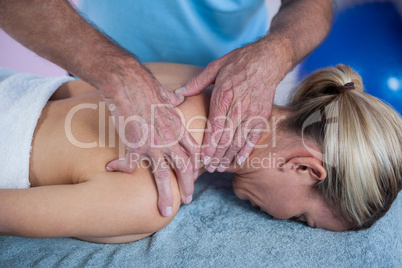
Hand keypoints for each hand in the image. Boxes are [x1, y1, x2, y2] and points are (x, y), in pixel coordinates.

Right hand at [101, 62, 199, 216]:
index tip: (198, 175)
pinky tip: (117, 171)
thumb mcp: (166, 93)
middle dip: (188, 185)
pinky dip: (124, 168)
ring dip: (166, 194)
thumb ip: (173, 99)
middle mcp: (169, 139)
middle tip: (189, 199)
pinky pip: (130, 164)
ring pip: (163, 175)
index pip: (194, 151)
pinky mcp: (134, 145)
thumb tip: (178, 97)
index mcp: (178, 127)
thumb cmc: (147, 86)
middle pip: (184, 167)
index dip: (197, 165)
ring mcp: (153, 144)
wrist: (129, 83)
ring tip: (165, 211)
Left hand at [176, 38, 290, 171]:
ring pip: (239, 140)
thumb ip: (197, 82)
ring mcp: (252, 112)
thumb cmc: (239, 62)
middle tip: (208, 168)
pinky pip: (254, 136)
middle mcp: (238, 107)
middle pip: (226, 138)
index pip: (215, 127)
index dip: (208, 145)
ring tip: (219, 167)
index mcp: (224, 95)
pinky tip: (238, 160)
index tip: (202, 158)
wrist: (268, 59)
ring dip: (228, 156)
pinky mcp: (262, 115)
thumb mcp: (215, 67)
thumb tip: (178, 92)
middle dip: (216, 156)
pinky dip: (246, 150)